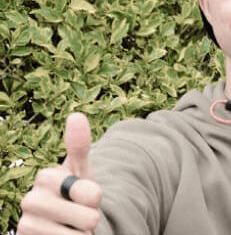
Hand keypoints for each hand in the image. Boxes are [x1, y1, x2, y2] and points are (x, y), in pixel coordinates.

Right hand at [17, 113, 104, 234]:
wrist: (60, 226)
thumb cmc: (73, 196)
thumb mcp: (81, 172)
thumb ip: (80, 147)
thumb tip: (76, 115)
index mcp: (46, 177)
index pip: (93, 195)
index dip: (96, 199)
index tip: (83, 197)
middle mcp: (31, 200)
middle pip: (89, 219)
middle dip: (90, 220)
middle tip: (78, 216)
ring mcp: (27, 224)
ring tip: (70, 228)